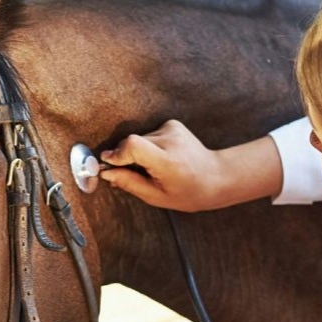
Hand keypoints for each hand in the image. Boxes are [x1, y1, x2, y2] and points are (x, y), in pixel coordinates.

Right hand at [97, 121, 281, 210]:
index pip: (133, 145)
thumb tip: (106, 172)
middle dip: (126, 157)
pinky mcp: (172, 124)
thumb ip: (129, 183)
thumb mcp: (155, 196)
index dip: (117, 153)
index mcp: (167, 161)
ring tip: (154, 167)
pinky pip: (148, 135)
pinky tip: (162, 156)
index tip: (109, 163)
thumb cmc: (187, 192)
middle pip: (132, 142)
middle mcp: (171, 141)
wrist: (216, 177)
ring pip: (139, 139)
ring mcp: (173, 129)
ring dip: (138, 153)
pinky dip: (148, 146)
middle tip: (133, 173)